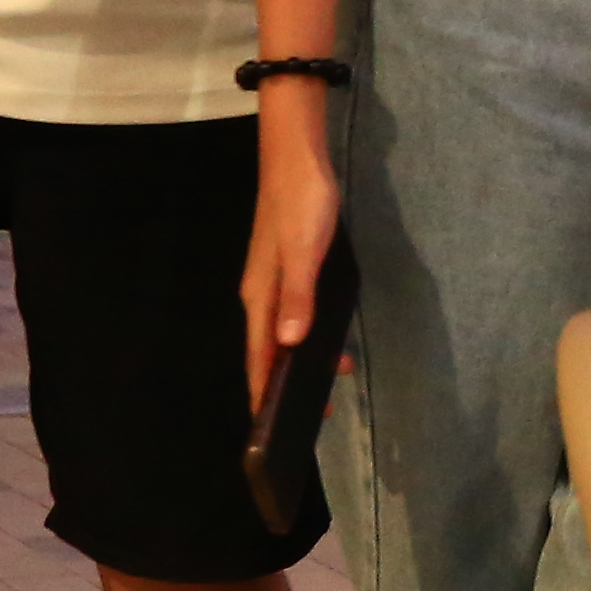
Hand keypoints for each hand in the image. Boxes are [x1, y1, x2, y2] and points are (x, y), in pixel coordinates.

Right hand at [238, 106, 343, 408]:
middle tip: (311, 416)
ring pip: (283, 335)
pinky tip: (332, 343)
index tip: (271, 431)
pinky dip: (310, 336)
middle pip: (267, 353)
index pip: (258, 358)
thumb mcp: (306, 252)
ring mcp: (275, 283)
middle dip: (282, 387)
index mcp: (260, 297)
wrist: (299, 158)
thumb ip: (299, 298)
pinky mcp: (290, 270)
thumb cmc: (302, 204)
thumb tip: (291, 344)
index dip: (263, 394)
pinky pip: (296, 316)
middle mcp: (262, 296)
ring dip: (300, 362)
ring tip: (328, 386)